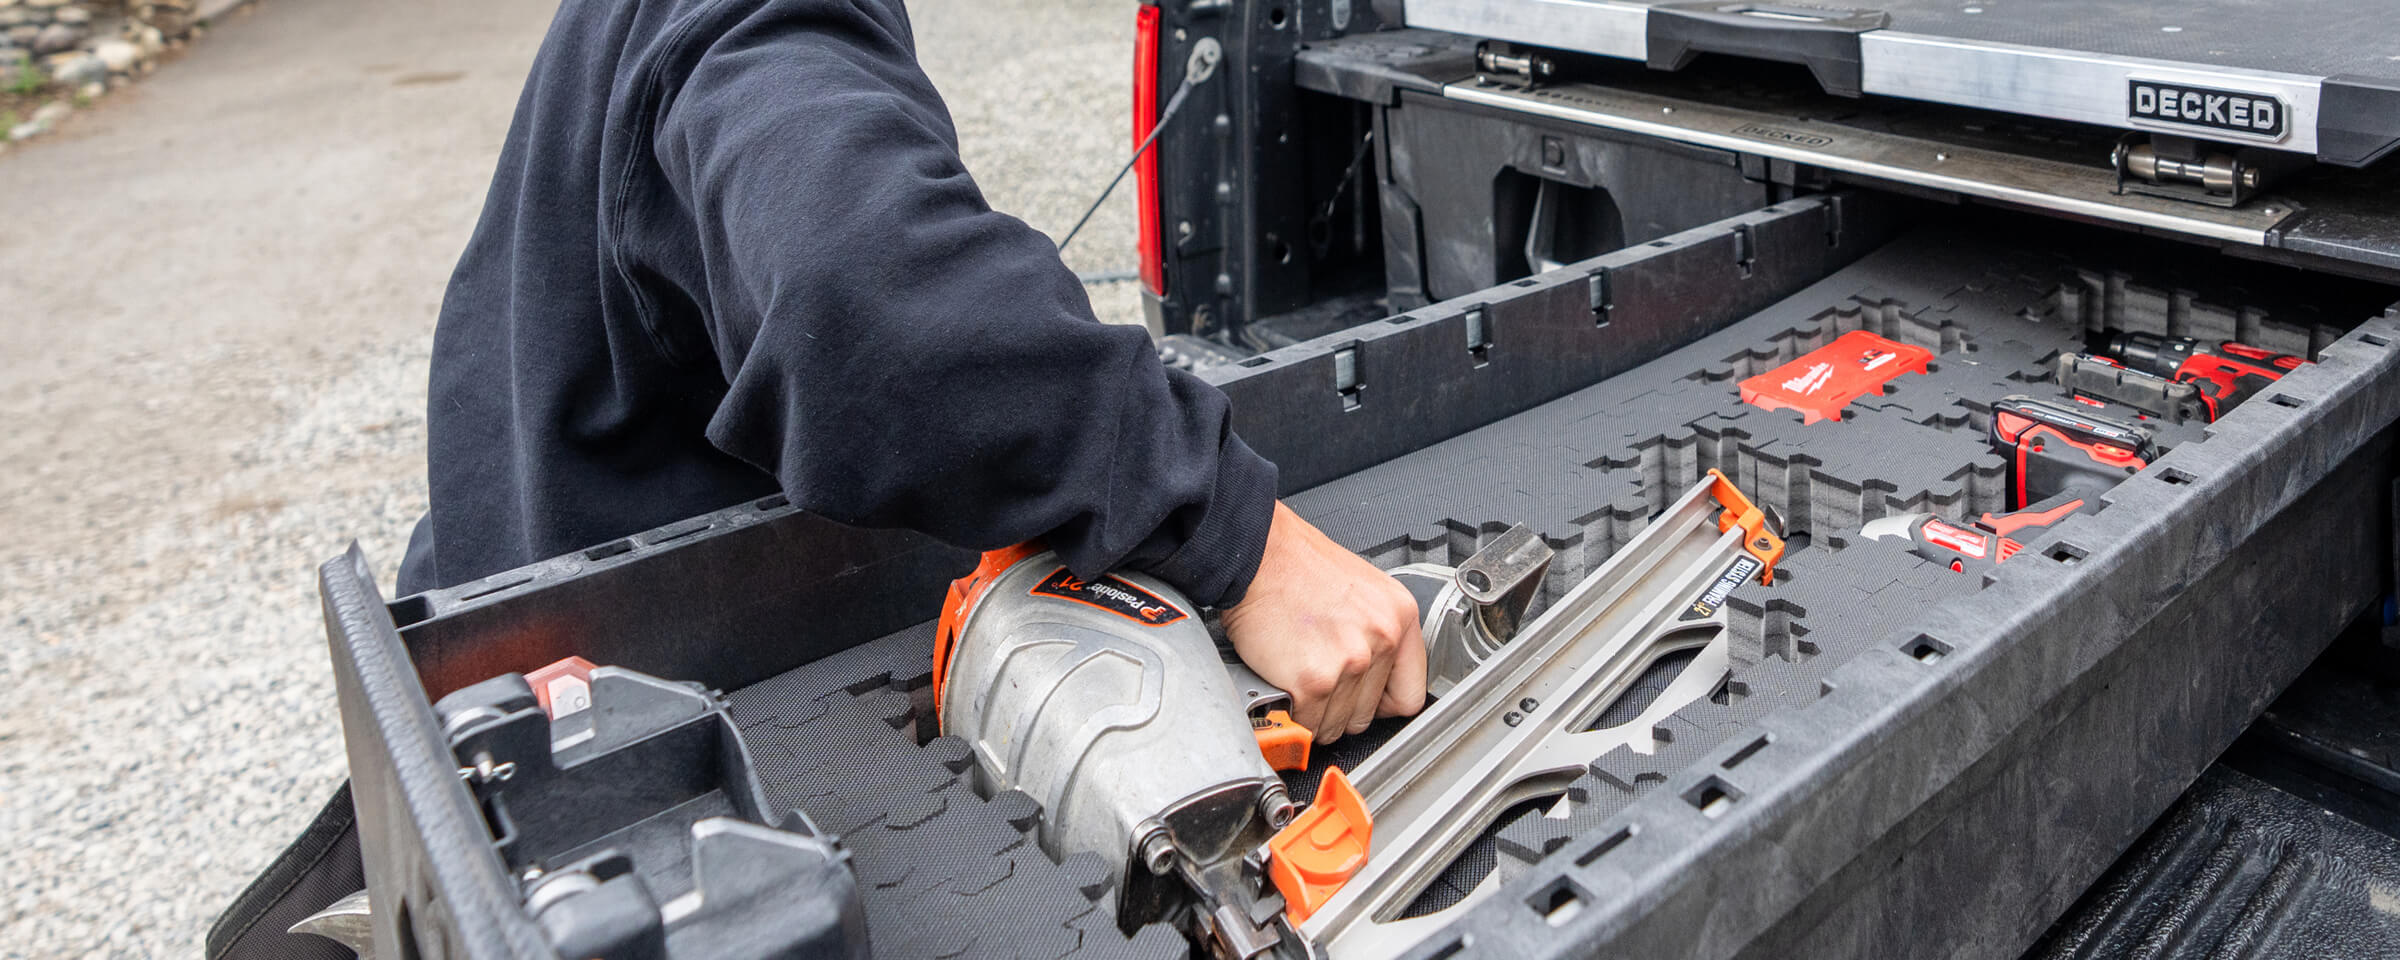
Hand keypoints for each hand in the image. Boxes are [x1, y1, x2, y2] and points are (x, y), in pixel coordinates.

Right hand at [1220, 502, 1427, 742]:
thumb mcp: (1361, 591)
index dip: (1382, 705)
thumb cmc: (1298, 567)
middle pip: (1368, 715)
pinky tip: (1284, 684)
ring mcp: (1350, 662)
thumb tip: (1373, 682)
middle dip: (1339, 709)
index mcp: (1400, 616)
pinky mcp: (1314, 680)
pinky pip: (1307, 723)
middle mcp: (1382, 638)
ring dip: (1313, 714)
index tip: (1364, 703)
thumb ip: (1376, 636)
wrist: (1257, 553)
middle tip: (1317, 684)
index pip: (1410, 696)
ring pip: (1336, 725)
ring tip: (1297, 679)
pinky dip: (1290, 712)